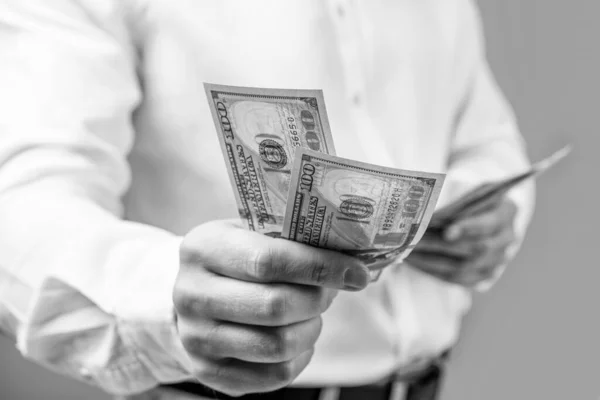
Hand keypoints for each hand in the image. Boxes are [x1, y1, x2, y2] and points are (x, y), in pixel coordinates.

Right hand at [173, 220, 368, 395]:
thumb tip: (353, 259)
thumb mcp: (250, 234)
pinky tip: (299, 337)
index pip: (268, 261)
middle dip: (317, 299)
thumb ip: (291, 240)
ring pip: (278, 345)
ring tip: (313, 313)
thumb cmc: (235, 259)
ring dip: (311, 328)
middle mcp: (191, 294)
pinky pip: (274, 375)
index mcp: (203, 249)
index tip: (355, 272)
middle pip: (276, 306)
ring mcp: (196, 337)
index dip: (320, 267)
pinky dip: (301, 356)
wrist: (193, 295)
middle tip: (331, 291)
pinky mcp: (208, 371)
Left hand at [406, 197, 517, 286]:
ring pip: (465, 267)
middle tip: (413, 242)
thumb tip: (422, 211)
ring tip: (407, 253)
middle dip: (439, 245)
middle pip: (475, 248)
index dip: (469, 228)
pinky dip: (434, 271)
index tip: (446, 231)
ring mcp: (498, 260)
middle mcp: (507, 238)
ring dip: (431, 261)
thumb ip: (453, 200)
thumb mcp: (465, 189)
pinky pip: (459, 279)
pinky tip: (415, 262)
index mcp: (507, 211)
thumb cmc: (468, 196)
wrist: (482, 212)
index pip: (490, 223)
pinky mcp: (484, 275)